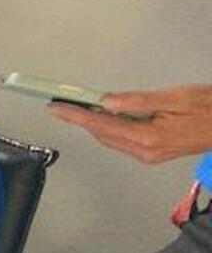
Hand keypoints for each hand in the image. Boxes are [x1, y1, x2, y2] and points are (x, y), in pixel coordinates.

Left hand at [48, 85, 211, 163]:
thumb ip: (138, 100)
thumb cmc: (210, 109)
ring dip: (93, 122)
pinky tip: (104, 115)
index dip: (75, 114)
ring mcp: (149, 155)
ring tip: (76, 107)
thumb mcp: (175, 98)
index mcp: (149, 137)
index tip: (56, 107)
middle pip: (101, 133)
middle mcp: (146, 151)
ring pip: (110, 138)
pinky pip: (122, 139)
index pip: (101, 124)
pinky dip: (109, 127)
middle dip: (79, 118)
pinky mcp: (152, 153)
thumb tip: (107, 101)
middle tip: (60, 103)